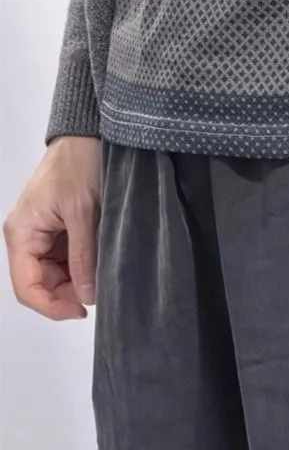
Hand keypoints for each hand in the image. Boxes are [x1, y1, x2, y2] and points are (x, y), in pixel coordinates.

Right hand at [4, 136, 101, 319]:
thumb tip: (87, 295)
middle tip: (101, 292)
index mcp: (21, 233)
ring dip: (80, 282)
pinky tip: (103, 263)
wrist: (89, 138)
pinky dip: (86, 268)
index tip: (82, 311)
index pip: (27, 287)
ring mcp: (45, 236)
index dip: (52, 306)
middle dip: (70, 295)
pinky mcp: (62, 233)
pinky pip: (70, 262)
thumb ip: (84, 257)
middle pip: (43, 286)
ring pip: (58, 277)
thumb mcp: (84, 213)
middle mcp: (28, 237)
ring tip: (105, 273)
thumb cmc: (79, 164)